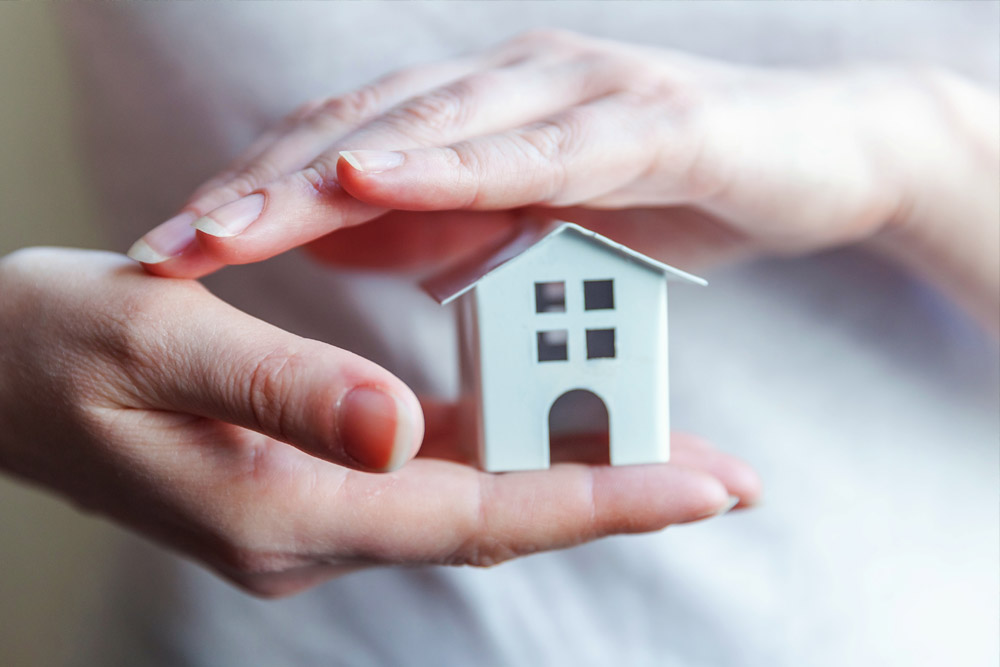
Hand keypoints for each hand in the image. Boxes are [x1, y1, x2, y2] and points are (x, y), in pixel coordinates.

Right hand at [0, 247, 759, 596]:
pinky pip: (429, 470)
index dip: (595, 497)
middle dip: (613, 491)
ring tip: (673, 444)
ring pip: (472, 495)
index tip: (703, 484)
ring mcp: (313, 512)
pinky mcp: (311, 480)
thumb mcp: (162, 338)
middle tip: (727, 474)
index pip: (476, 509)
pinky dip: (502, 447)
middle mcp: (312, 530)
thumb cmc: (54, 345)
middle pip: (495, 514)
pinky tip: (558, 419)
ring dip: (569, 470)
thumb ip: (288, 385)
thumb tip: (400, 427)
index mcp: (283, 505)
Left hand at [125, 30, 917, 275]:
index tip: (175, 253)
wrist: (820, 162)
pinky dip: (460, 167)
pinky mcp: (649, 124)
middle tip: (168, 245)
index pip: (346, 152)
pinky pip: (543, 148)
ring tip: (238, 222)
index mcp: (482, 118)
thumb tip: (355, 236)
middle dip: (258, 192)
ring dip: (328, 176)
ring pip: (433, 132)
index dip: (256, 199)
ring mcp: (579, 95)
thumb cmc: (675, 195)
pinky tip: (383, 178)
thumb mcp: (542, 225)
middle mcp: (514, 88)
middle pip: (363, 134)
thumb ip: (453, 225)